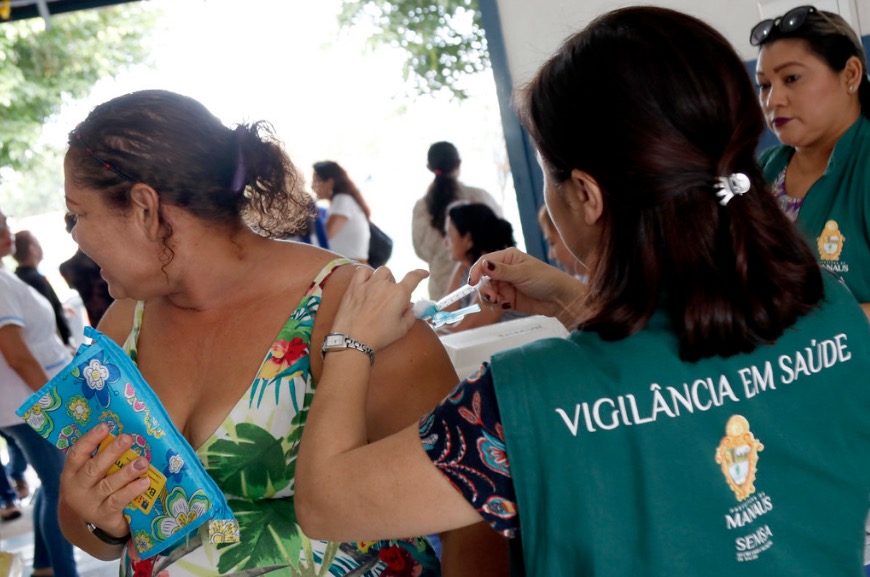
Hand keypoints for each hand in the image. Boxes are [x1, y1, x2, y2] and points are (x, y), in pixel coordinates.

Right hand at [60, 423, 150, 539]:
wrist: (97, 522)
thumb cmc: (98, 488)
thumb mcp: (93, 474)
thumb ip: (103, 457)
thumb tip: (124, 433)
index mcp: (71, 473)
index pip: (77, 453)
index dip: (90, 439)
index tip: (105, 426)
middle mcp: (76, 488)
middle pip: (93, 468)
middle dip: (111, 452)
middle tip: (127, 438)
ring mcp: (89, 503)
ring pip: (108, 485)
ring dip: (126, 472)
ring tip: (142, 461)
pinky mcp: (103, 515)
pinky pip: (118, 500)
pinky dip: (132, 490)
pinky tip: (145, 482)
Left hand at [330, 266, 428, 351]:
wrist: (353, 340)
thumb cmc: (379, 336)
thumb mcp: (402, 330)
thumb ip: (410, 316)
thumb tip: (410, 307)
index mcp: (399, 294)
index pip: (414, 277)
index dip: (421, 274)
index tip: (424, 273)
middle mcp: (384, 285)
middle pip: (394, 278)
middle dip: (395, 287)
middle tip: (391, 302)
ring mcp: (368, 284)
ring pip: (381, 272)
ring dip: (383, 279)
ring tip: (380, 291)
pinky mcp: (354, 286)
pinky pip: (362, 271)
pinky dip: (367, 274)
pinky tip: (367, 283)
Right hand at [469, 248, 587, 326]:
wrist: (560, 298)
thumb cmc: (545, 279)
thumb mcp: (523, 273)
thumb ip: (501, 271)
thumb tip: (483, 264)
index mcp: (507, 258)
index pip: (485, 262)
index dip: (477, 271)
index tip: (472, 282)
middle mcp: (504, 271)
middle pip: (483, 279)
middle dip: (484, 288)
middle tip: (492, 297)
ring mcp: (505, 286)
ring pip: (487, 292)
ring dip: (489, 298)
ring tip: (499, 302)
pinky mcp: (508, 299)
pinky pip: (494, 302)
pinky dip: (496, 305)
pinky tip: (505, 305)